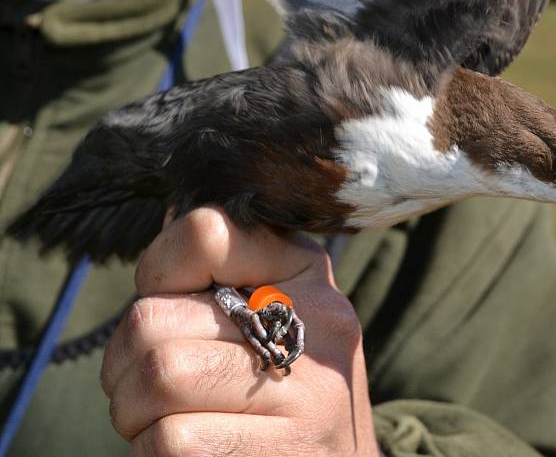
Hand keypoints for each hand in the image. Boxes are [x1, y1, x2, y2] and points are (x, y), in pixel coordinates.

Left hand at [100, 207, 378, 455]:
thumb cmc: (286, 388)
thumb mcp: (272, 314)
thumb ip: (220, 275)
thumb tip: (163, 235)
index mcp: (308, 274)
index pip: (204, 234)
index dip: (158, 273)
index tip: (171, 309)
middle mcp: (318, 326)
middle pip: (156, 317)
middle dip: (124, 361)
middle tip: (144, 385)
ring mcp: (309, 395)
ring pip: (159, 378)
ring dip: (133, 411)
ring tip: (161, 419)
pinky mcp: (284, 455)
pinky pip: (170, 441)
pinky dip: (153, 452)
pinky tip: (189, 451)